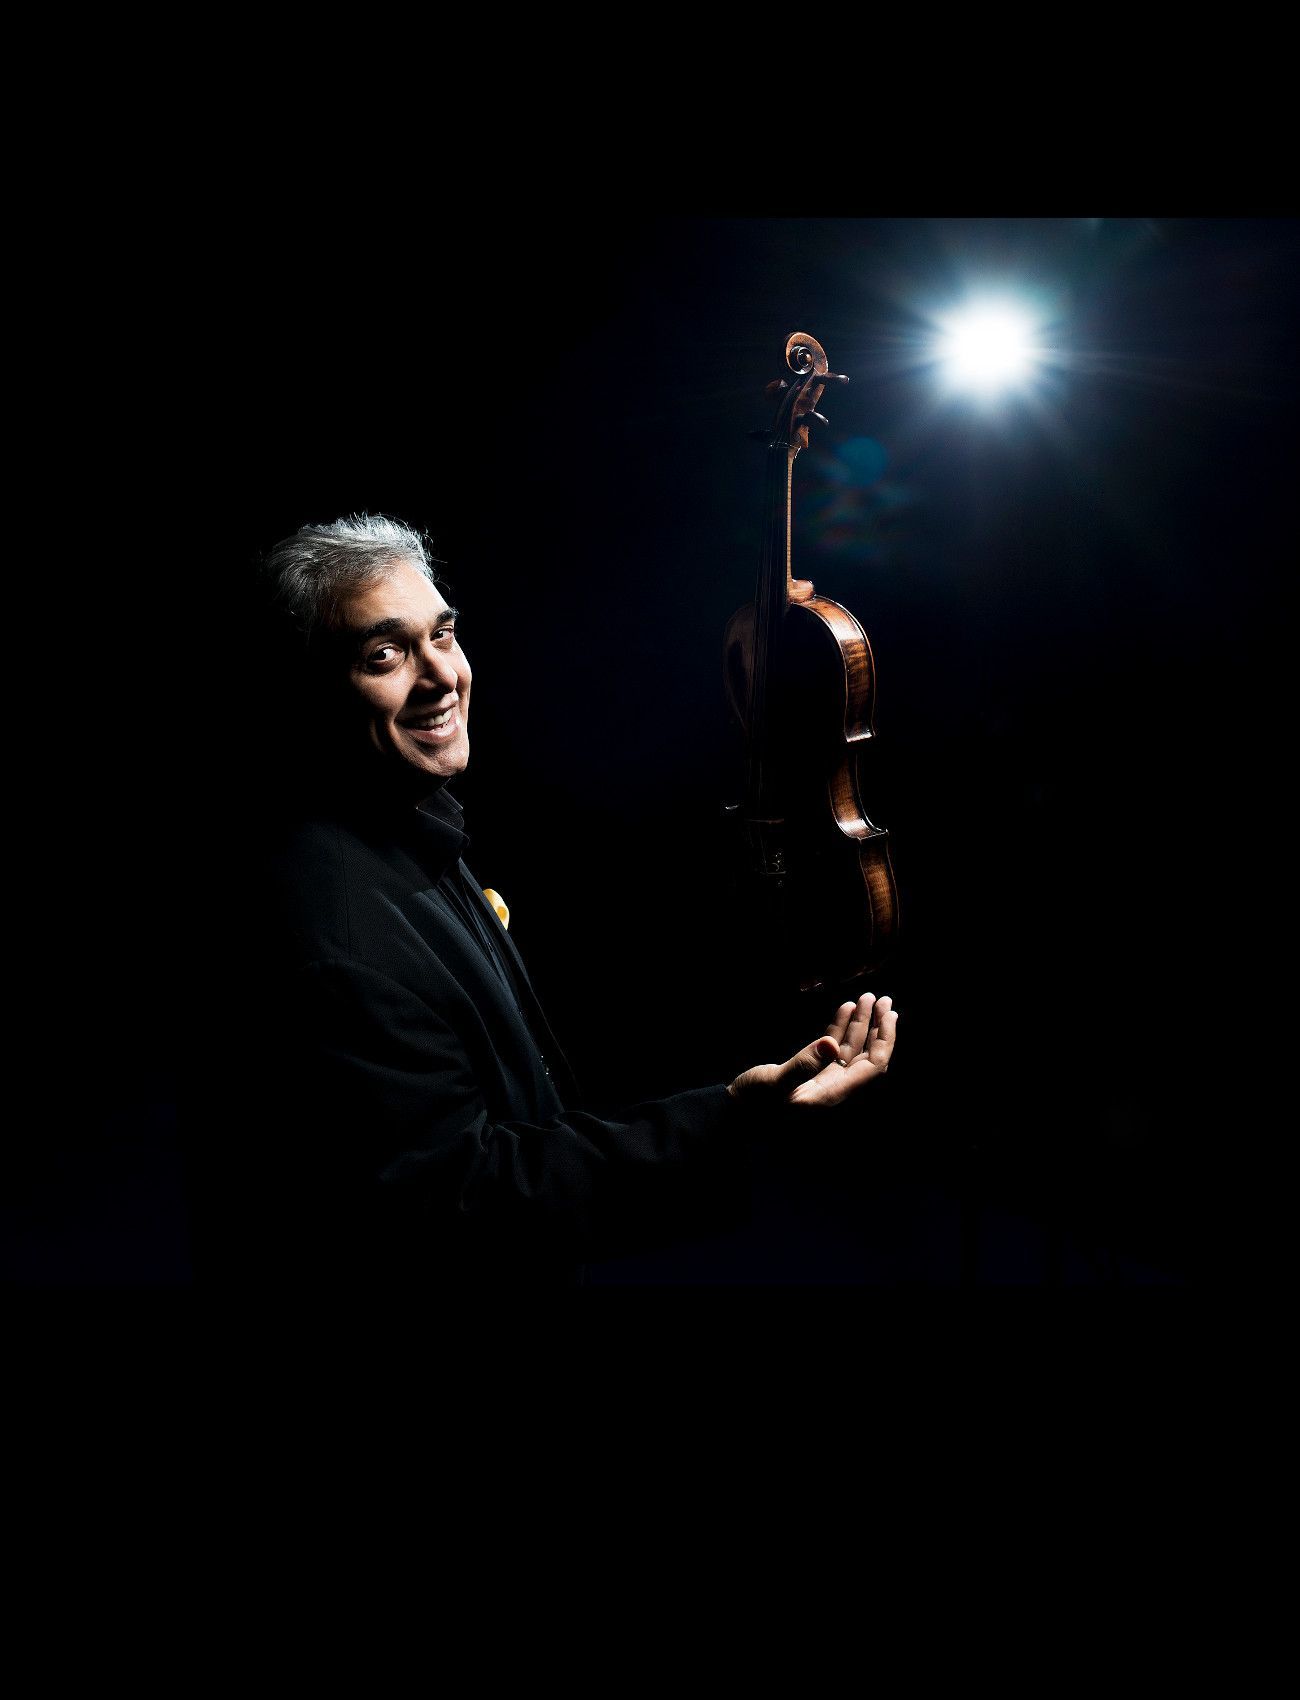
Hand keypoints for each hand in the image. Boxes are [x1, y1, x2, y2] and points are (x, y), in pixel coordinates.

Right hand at [727, 994, 897, 1110]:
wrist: (734, 1114)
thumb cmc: (753, 1103)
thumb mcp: (775, 1083)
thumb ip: (803, 1064)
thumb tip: (831, 1044)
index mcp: (833, 1097)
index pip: (873, 1067)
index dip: (884, 1040)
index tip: (887, 1013)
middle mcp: (835, 1090)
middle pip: (867, 1057)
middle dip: (877, 1028)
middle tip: (882, 1000)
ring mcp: (824, 1083)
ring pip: (851, 1051)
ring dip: (860, 1025)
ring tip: (865, 999)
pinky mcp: (811, 1076)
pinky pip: (833, 1052)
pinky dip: (839, 1030)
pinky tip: (844, 1009)